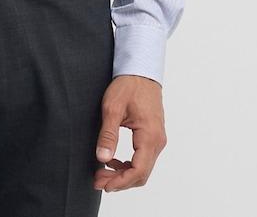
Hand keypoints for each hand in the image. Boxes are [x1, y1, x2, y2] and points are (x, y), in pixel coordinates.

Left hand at [94, 74, 166, 191]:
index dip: (121, 182)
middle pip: (141, 173)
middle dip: (120, 181)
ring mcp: (157, 139)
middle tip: (98, 180)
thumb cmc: (128, 86)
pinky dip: (129, 165)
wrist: (140, 71)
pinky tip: (113, 161)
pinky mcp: (153, 136)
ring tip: (102, 172)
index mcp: (149, 135)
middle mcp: (158, 140)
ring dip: (123, 174)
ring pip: (143, 168)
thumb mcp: (112, 108)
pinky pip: (143, 158)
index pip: (138, 170)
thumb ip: (108, 134)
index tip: (104, 184)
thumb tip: (102, 158)